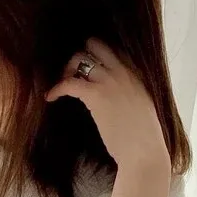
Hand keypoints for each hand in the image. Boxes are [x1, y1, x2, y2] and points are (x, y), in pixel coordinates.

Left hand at [45, 37, 168, 172]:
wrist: (145, 151)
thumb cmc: (143, 137)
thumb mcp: (142, 106)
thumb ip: (130, 94)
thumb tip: (115, 98)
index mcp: (136, 73)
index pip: (112, 49)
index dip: (95, 55)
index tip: (85, 69)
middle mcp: (123, 71)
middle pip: (95, 45)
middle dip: (79, 56)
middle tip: (71, 75)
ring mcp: (110, 81)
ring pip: (80, 58)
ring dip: (66, 70)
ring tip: (62, 87)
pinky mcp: (96, 95)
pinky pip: (69, 83)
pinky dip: (56, 88)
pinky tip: (50, 97)